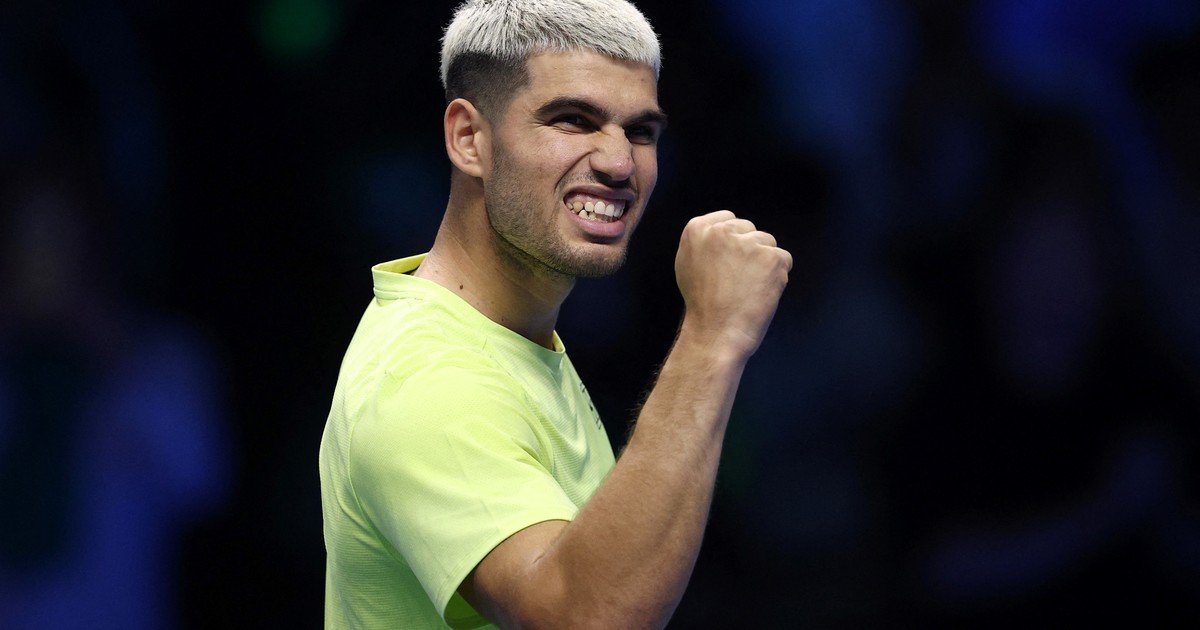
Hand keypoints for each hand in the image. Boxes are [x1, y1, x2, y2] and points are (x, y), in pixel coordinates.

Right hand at [674, 210, 791, 358]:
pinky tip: (760, 294)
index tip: (728, 265)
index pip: (729, 220)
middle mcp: (722, 231)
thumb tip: (729, 230)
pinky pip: (784, 260)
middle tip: (736, 282)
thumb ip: (705, 242)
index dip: (733, 243)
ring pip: (768, 244)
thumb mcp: (688, 264)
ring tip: (747, 290)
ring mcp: (748, 243)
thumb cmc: (702, 305)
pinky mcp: (771, 258)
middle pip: (750, 230)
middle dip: (749, 252)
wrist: (715, 333)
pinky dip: (777, 278)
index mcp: (697, 229)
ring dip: (765, 264)